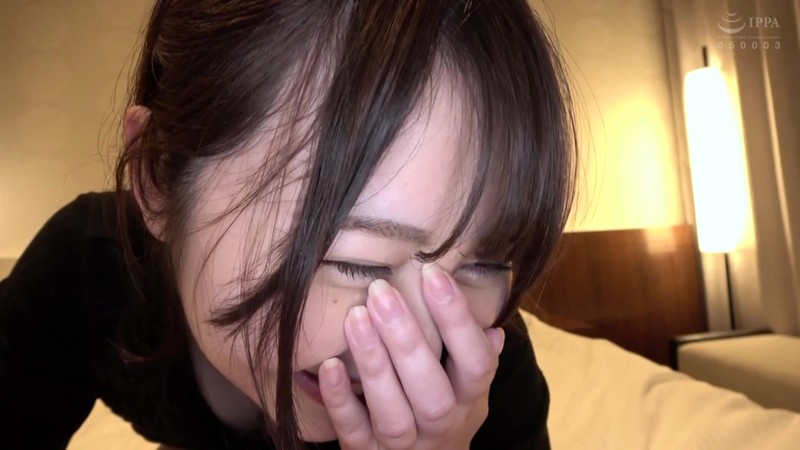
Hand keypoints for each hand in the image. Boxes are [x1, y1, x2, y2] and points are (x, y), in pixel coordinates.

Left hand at [318, 264, 504, 449]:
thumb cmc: (445, 412)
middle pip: (431, 392)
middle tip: (381, 292)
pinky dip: (339, 400)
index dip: (458, 320)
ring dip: (374, 366)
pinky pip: (352, 432)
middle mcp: (440, 427)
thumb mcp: (467, 389)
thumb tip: (493, 324)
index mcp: (469, 402)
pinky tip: (329, 366)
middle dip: (407, 340)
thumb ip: (474, 355)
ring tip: (355, 318)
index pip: (476, 363)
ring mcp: (403, 446)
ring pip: (393, 414)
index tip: (433, 274)